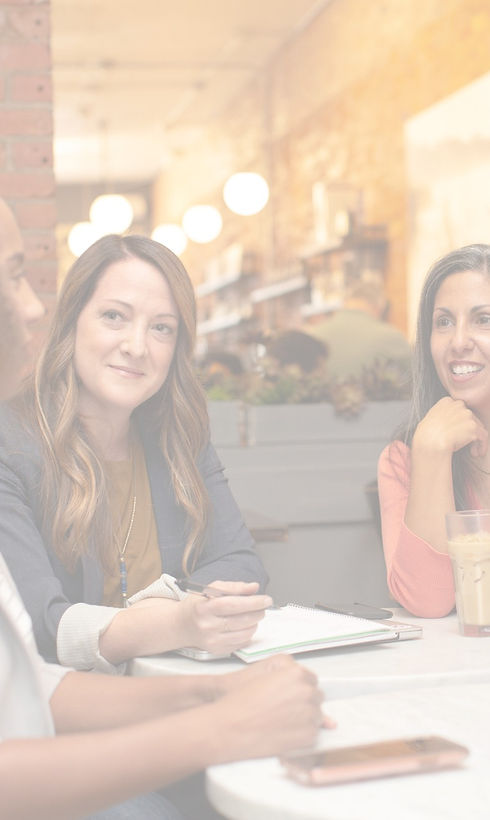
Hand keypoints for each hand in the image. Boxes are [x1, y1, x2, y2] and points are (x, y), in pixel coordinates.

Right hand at [180, 581, 272, 654]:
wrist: (182, 625)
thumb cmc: (198, 605)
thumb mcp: (211, 589)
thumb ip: (234, 587)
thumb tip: (254, 587)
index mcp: (204, 608)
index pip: (232, 604)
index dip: (252, 602)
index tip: (266, 599)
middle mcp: (207, 626)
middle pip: (241, 620)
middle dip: (258, 612)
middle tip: (263, 606)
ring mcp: (212, 641)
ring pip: (244, 633)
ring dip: (255, 623)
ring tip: (254, 615)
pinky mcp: (217, 650)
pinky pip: (241, 643)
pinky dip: (248, 633)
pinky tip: (245, 626)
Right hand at [218, 656, 336, 728]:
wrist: (230, 728)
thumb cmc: (241, 703)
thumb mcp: (264, 676)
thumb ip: (289, 677)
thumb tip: (307, 686)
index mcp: (296, 674)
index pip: (311, 679)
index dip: (298, 688)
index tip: (289, 695)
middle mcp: (306, 692)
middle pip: (316, 697)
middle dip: (303, 703)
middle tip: (282, 710)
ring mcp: (309, 714)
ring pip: (317, 716)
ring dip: (304, 719)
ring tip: (281, 722)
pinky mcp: (308, 735)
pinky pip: (313, 733)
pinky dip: (301, 735)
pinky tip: (283, 732)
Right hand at [413, 397, 487, 458]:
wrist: (429, 443)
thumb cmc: (425, 436)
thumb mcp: (430, 419)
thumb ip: (441, 416)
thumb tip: (448, 423)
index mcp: (446, 401)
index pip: (459, 411)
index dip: (460, 424)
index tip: (457, 434)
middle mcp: (458, 404)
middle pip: (470, 418)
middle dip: (469, 431)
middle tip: (467, 444)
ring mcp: (466, 414)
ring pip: (478, 427)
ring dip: (475, 440)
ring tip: (472, 452)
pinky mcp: (473, 426)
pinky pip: (483, 436)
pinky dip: (481, 446)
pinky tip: (475, 453)